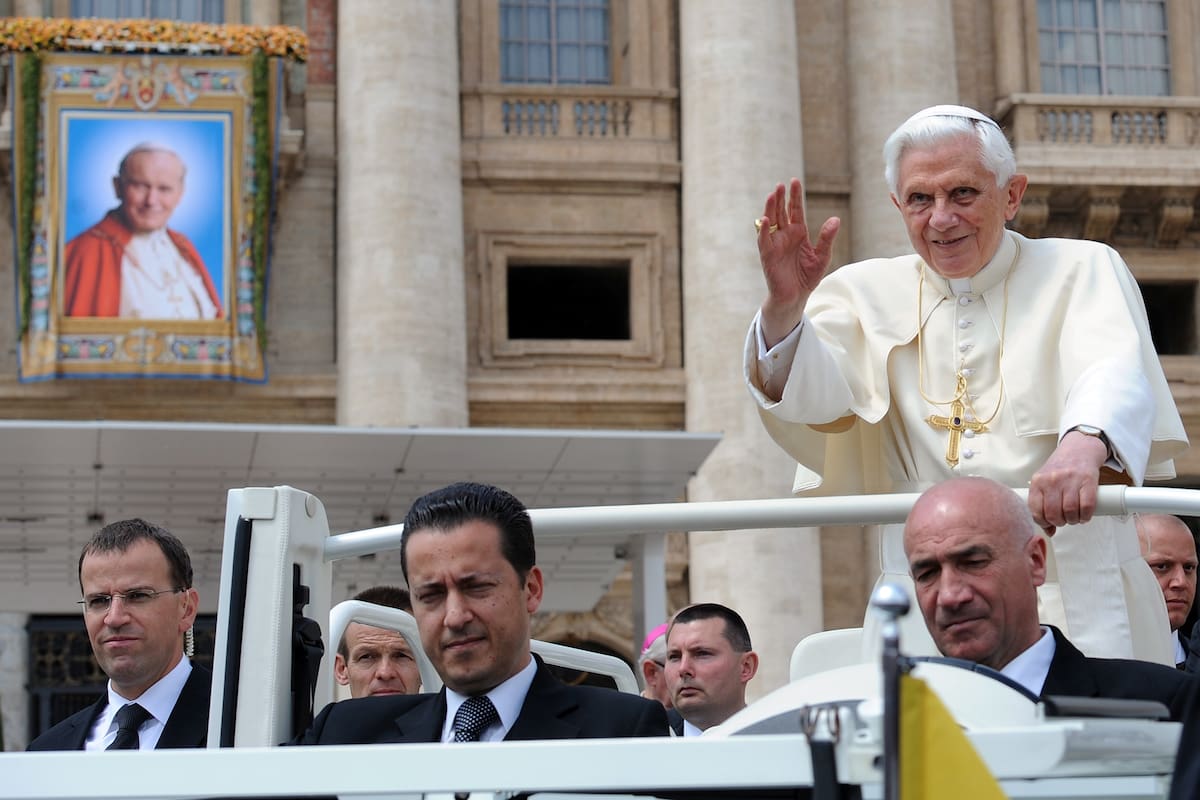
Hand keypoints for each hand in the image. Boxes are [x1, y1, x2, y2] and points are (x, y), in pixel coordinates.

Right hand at [757, 178, 840, 346]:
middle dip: (781, 198)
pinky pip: (764, 240)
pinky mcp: (768, 255)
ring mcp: (775, 244)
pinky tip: (765, 219)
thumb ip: (827, 238)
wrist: (795, 297)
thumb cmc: (807, 277)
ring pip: (771, 222)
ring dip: (770, 209)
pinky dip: (763, 230)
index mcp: (798, 233)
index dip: (794, 196)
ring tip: (773, 195)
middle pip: (781, 212)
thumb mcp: (822, 256)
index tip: (794, 181)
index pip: (795, 210)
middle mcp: (785, 235)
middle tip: (781, 184)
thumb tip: (835, 219)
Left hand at [1028, 431, 1108, 533]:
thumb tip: (1049, 531)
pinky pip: (1087, 506)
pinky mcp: (1088, 480)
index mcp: (1038, 481)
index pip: (1035, 510)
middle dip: (1060, 522)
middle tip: (1064, 521)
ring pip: (1070, 511)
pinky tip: (1085, 516)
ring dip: (1073, 520)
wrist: (1079, 448)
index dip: (1043, 522)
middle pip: (1053, 514)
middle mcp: (1052, 480)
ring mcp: (1070, 480)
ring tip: (1075, 518)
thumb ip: (1043, 504)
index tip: (1050, 524)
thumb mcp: (1045, 482)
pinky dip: (1086, 516)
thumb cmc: (1060, 468)